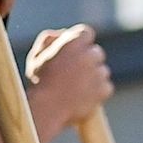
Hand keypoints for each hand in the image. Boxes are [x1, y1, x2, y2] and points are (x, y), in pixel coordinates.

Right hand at [23, 25, 110, 139]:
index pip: (86, 33)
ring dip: (94, 77)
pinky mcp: (104, 89)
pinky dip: (98, 92)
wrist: (46, 109)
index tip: (74, 52)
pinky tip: (84, 96)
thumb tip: (63, 34)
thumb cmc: (39, 82)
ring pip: (102, 70)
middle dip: (88, 60)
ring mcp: (99, 72)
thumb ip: (48, 40)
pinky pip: (106, 87)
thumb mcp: (36, 56)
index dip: (80, 42)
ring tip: (77, 88)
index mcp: (73, 42)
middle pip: (96, 53)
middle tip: (75, 73)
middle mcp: (89, 54)